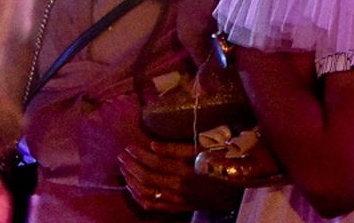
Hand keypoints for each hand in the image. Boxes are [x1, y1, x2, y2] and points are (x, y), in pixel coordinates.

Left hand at [120, 136, 240, 213]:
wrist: (231, 188)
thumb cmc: (216, 161)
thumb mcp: (200, 149)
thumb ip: (175, 148)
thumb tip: (152, 145)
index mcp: (185, 168)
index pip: (156, 161)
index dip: (140, 154)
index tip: (129, 146)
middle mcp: (178, 185)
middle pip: (148, 177)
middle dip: (131, 166)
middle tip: (121, 156)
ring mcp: (176, 199)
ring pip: (147, 192)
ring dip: (132, 181)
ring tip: (124, 170)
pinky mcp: (176, 208)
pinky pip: (152, 206)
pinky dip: (139, 198)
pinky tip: (132, 189)